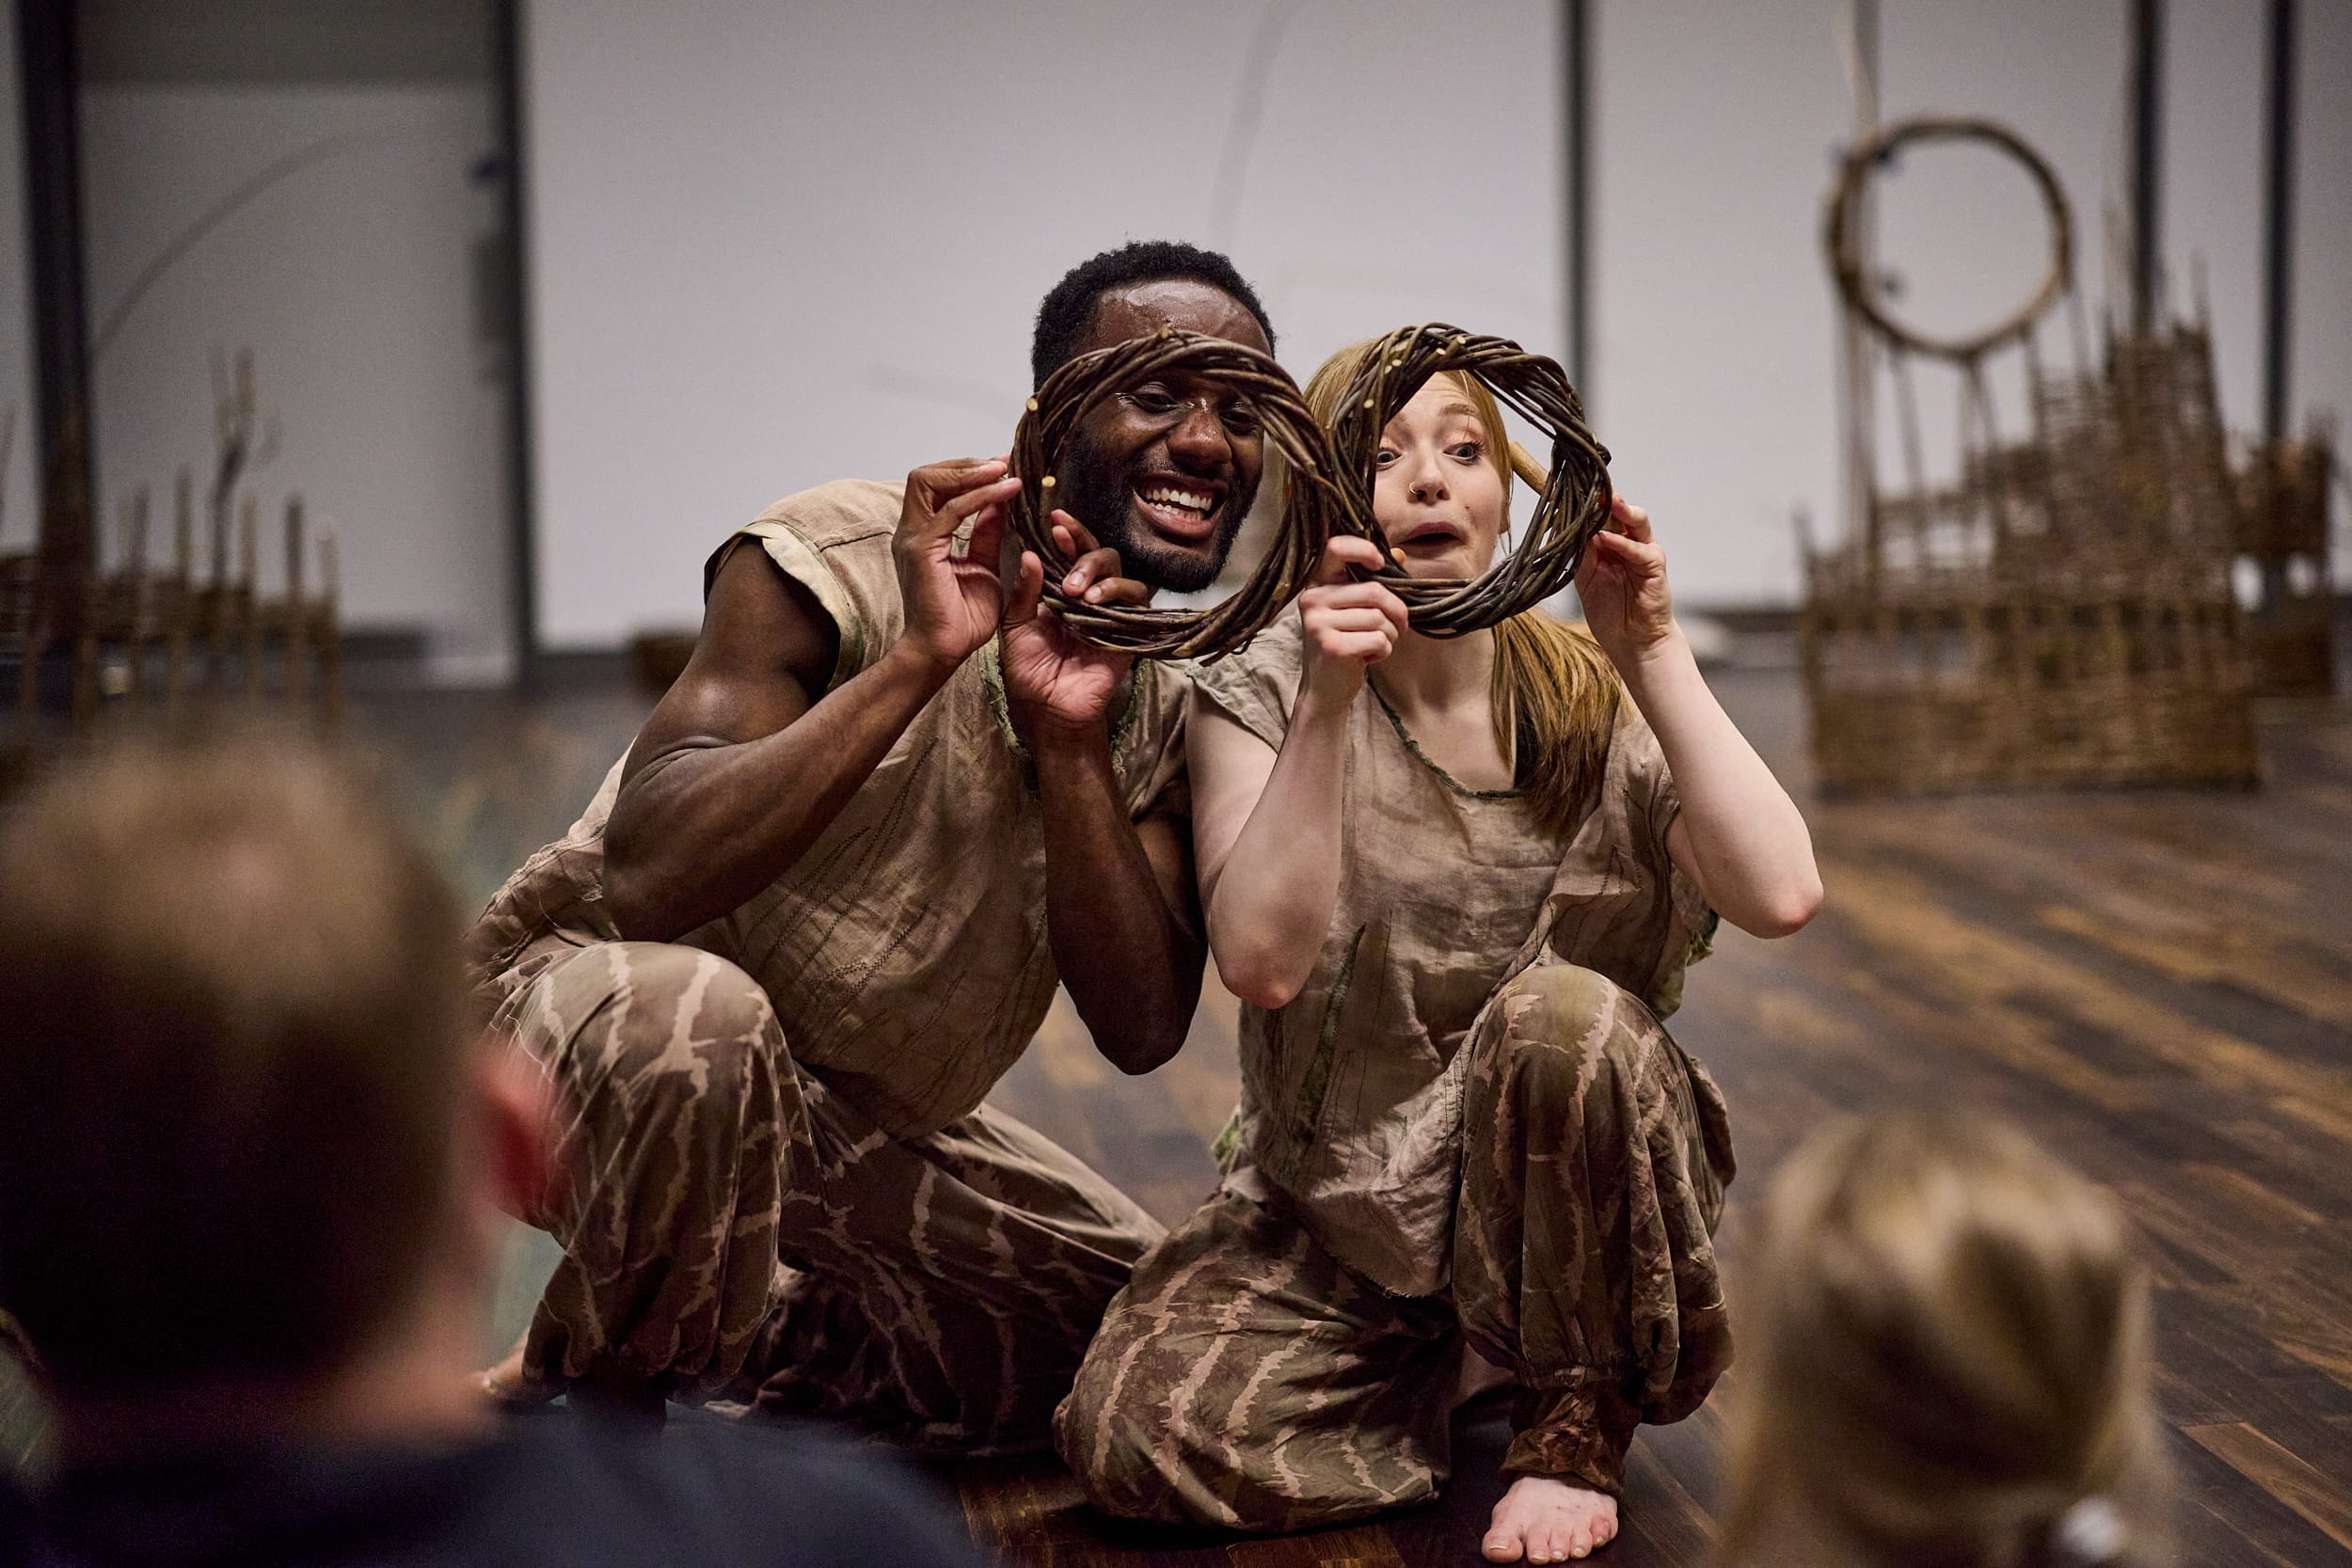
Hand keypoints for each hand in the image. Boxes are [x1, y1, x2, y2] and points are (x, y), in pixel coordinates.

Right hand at [894, 457, 1023, 671]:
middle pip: (926, 476)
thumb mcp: (983, 566)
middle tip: (1001, 462)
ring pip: (929, 482)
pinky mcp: (922, 550)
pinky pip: (951, 511)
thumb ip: (986, 534)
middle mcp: (911, 532)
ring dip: (969, 471)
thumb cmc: (961, 619)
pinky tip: (1006, 491)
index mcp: (923, 535)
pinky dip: (980, 496)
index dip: (967, 472)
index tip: (1001, 466)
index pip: (936, 487)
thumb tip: (999, 503)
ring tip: (1002, 469)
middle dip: (966, 464)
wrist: (944, 651)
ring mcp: (913, 539)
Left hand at [999, 510, 1150, 740]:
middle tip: (1063, 549)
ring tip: (1076, 588)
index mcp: (1062, 591)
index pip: (1071, 553)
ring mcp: (1112, 614)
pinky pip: (1136, 603)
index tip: (1054, 520)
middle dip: (1083, 548)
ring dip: (1099, 572)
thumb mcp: (1015, 626)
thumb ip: (1023, 591)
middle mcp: (1090, 597)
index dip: (1068, 534)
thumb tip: (1030, 553)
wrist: (1044, 709)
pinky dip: (1118, 594)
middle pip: (1102, 555)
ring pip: (1123, 575)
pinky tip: (1095, 600)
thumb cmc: (1028, 670)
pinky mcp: (1128, 632)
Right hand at [1297, 535, 1408, 713]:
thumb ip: (1373, 581)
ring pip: (1380, 618)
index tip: (1380, 563)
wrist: (1324, 689)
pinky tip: (1368, 657)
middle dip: (1396, 612)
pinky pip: (1379, 639)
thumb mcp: (1354, 610)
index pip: (1336, 548)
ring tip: (1375, 644)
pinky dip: (1384, 651)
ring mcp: (1319, 624)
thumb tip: (1400, 553)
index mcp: (1317, 585)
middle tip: (1395, 627)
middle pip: (1375, 592)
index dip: (1364, 549)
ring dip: (1390, 636)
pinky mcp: (1332, 647)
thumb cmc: (1344, 644)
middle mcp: (1313, 600)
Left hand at [1574, 495, 1675, 668]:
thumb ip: (1579, 555)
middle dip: (1604, 499)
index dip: (1587, 505)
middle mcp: (1627, 543)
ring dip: (1620, 510)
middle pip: (1618, 512)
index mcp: (1609, 545)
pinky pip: (1639, 549)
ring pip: (1635, 521)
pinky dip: (1622, 543)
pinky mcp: (1654, 565)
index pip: (1599, 517)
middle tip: (1588, 488)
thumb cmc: (1610, 613)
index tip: (1569, 492)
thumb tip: (1565, 529)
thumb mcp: (1585, 580)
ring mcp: (1643, 552)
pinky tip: (1606, 539)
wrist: (1632, 643)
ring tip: (1604, 502)